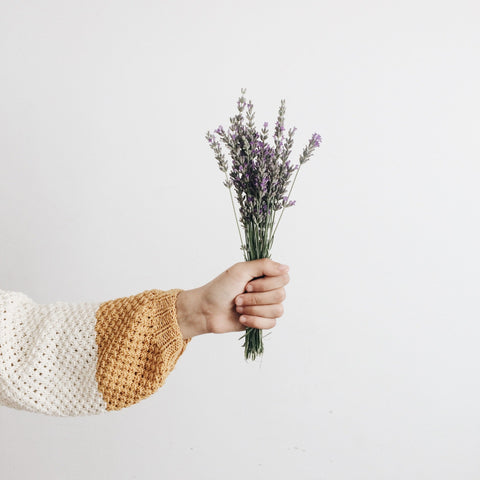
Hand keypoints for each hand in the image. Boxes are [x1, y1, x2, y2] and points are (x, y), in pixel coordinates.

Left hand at [175, 259, 289, 338]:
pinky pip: (271, 323)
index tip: (247, 285)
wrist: (206, 310)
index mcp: (265, 275)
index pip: (283, 278)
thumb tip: (286, 267)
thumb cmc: (220, 288)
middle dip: (256, 298)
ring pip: (277, 310)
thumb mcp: (240, 270)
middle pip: (280, 295)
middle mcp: (268, 290)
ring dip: (254, 310)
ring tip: (238, 308)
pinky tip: (242, 318)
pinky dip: (254, 321)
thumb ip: (264, 266)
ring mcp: (266, 306)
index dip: (267, 284)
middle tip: (238, 297)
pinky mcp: (262, 321)